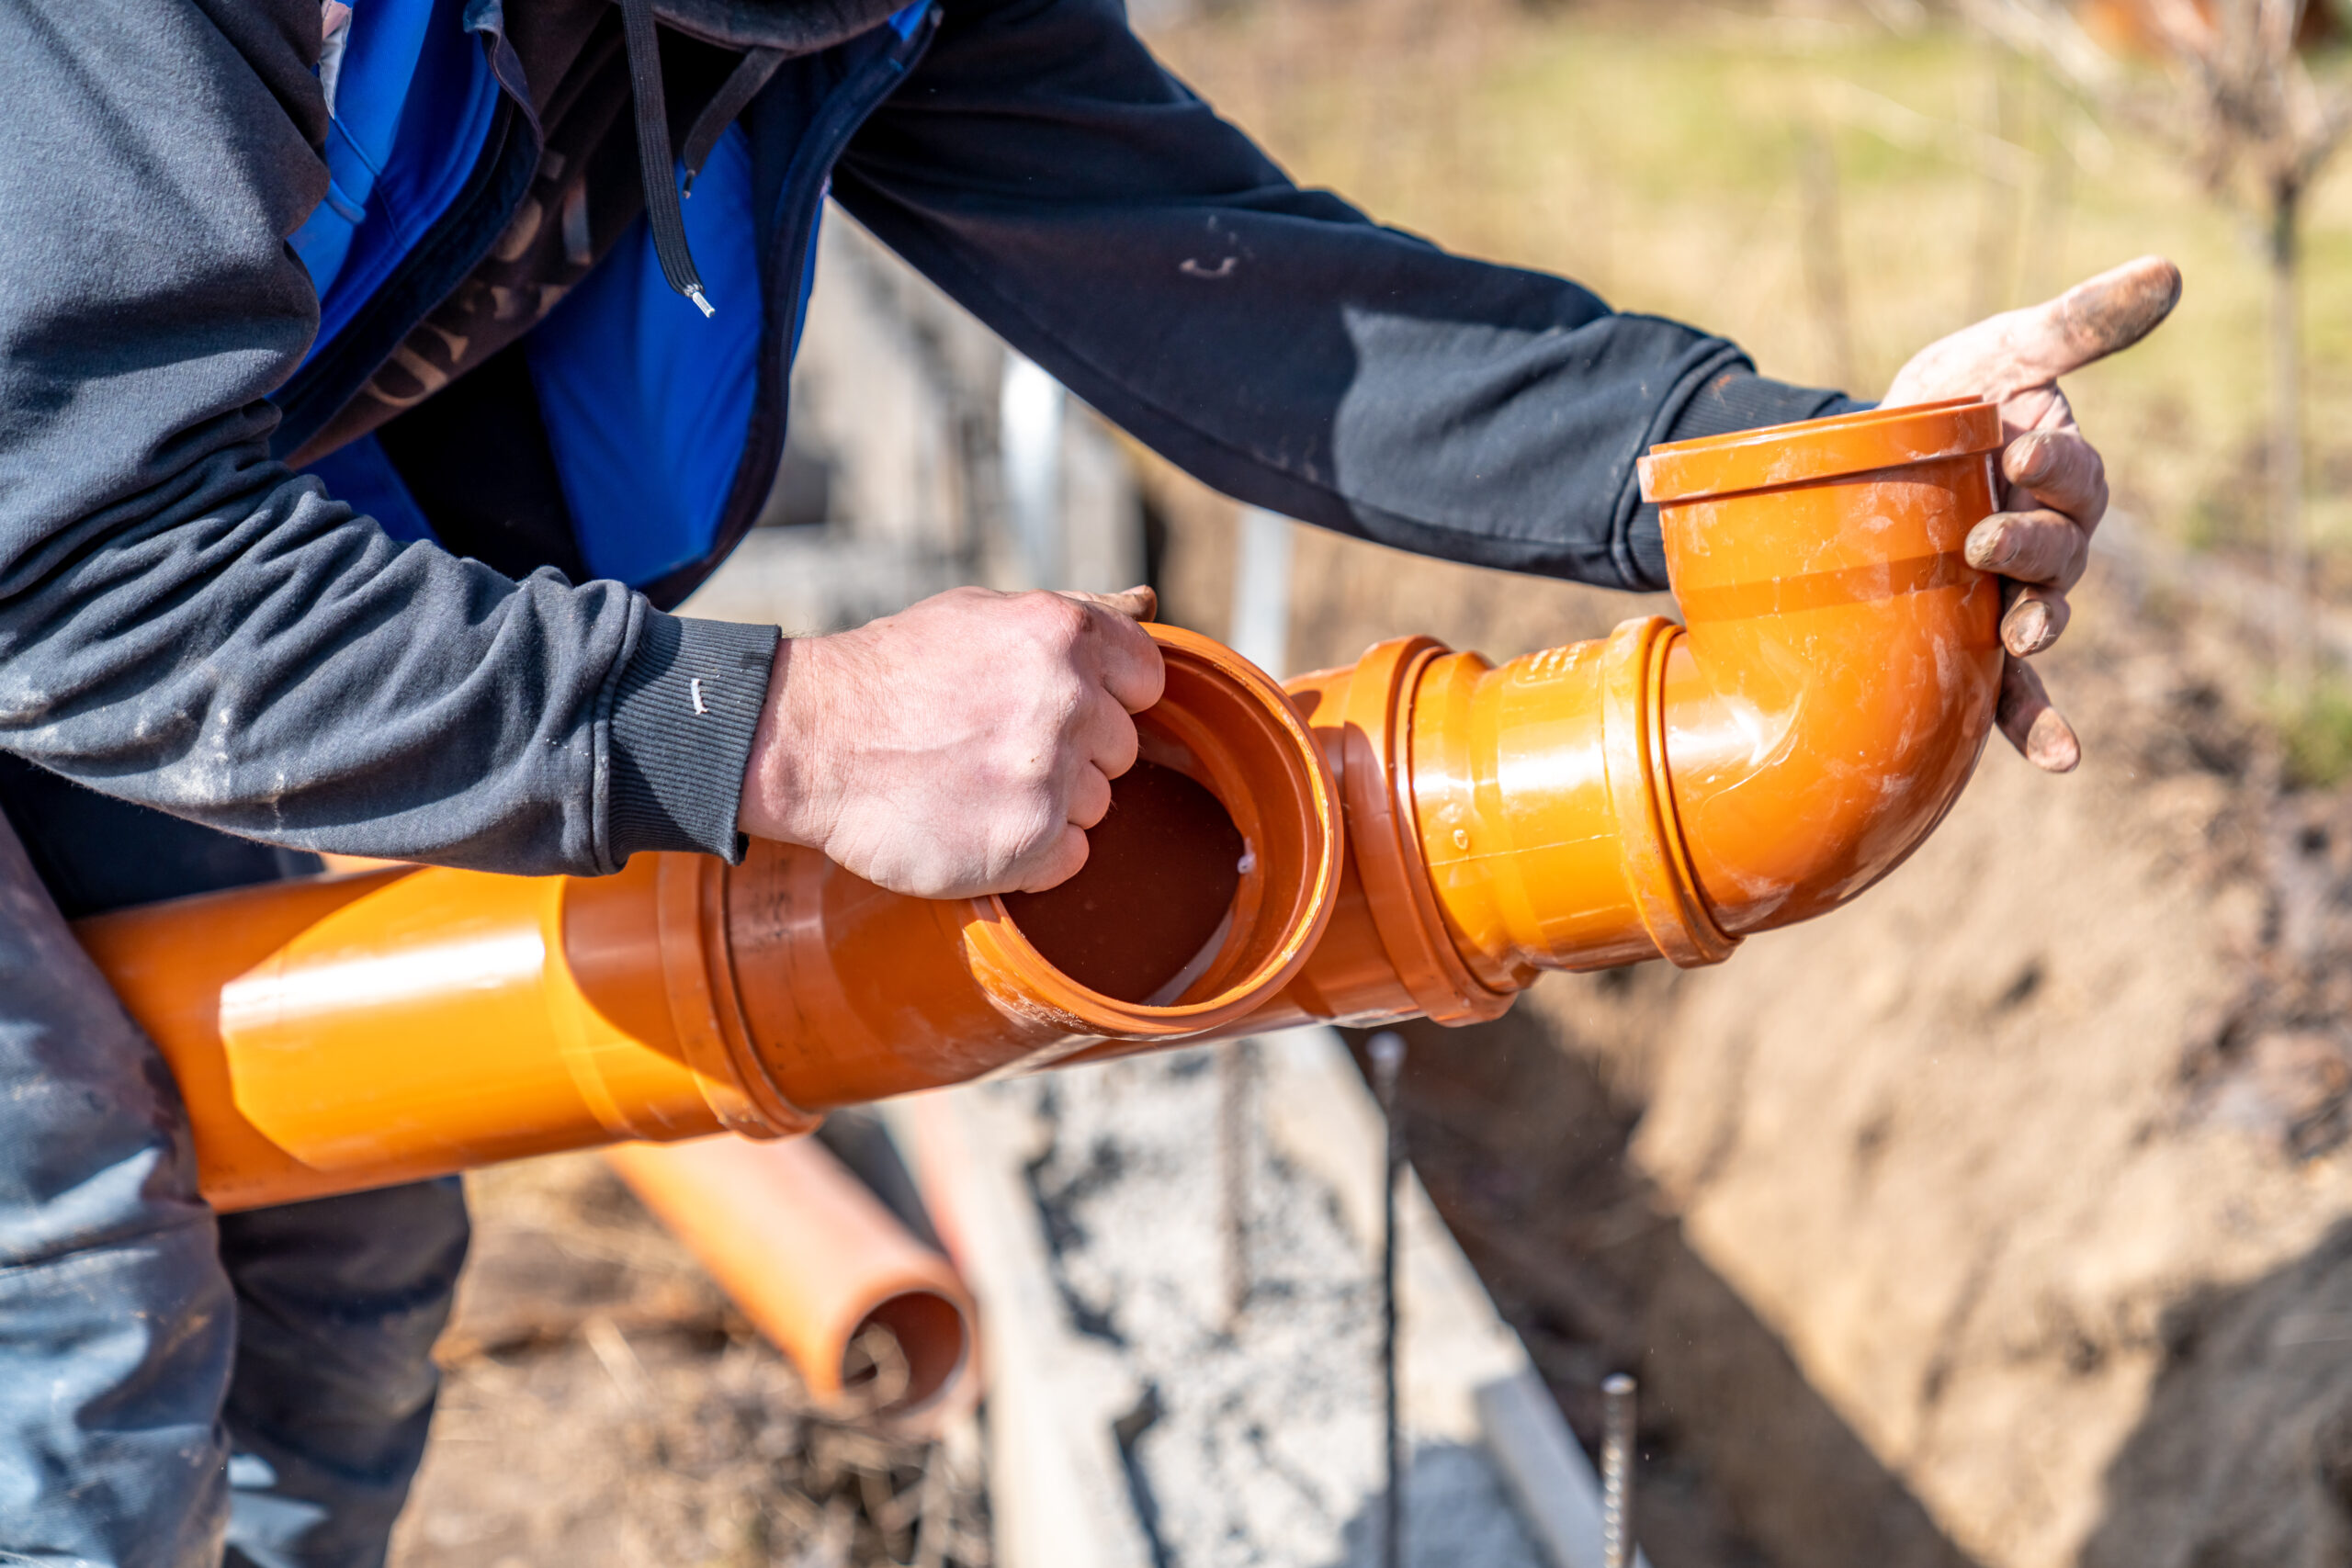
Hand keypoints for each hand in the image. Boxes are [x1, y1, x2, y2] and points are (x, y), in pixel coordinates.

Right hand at [739, 585, 1163, 898]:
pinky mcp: (1027, 843)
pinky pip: (1071, 858)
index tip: (1055, 707)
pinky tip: (977, 823)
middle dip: (1072, 753)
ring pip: (1097, 806)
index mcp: (1062, 633)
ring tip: (977, 784)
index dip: (1106, 697)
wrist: (809, 742)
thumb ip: (1073, 614)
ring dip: (1049, 805)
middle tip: (994, 746)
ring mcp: (1048, 775)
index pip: (1146, 680)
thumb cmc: (895, 675)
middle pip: (1122, 749)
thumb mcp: (980, 614)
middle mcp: (1066, 700)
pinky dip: (1032, 854)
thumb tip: (1148, 603)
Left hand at [1880, 255, 2181, 772]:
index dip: (2055, 465)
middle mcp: (2051, 541)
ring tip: (2018, 641)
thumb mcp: (2007, 349)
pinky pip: (2015, 689)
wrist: (1875, 454)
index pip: (2075, 476)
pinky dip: (2034, 721)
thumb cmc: (1955, 394)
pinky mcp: (1972, 632)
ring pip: (2040, 620)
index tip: (2019, 446)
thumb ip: (2080, 324)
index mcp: (2063, 476)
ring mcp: (2013, 592)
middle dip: (2030, 548)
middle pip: (2059, 554)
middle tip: (1986, 539)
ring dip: (2034, 635)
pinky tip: (2059, 757)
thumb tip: (2170, 272)